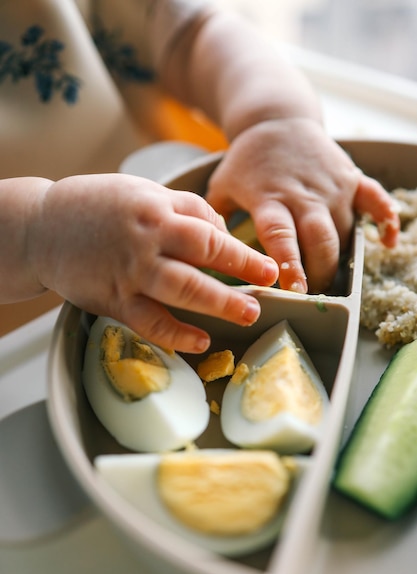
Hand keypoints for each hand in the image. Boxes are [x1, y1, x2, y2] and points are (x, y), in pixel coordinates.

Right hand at [30, 173, 277, 351]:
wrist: (42, 225)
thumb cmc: (98, 206)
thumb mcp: (145, 192)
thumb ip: (186, 209)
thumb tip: (222, 230)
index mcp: (156, 212)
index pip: (209, 234)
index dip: (243, 254)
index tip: (270, 270)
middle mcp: (145, 243)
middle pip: (200, 263)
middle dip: (237, 282)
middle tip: (264, 298)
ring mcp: (128, 273)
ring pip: (178, 292)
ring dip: (215, 307)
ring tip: (245, 316)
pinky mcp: (112, 299)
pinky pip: (148, 321)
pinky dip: (174, 334)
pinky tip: (198, 340)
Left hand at [206, 118, 398, 292]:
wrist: (277, 119)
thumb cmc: (247, 161)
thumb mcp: (222, 186)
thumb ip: (214, 221)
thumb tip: (206, 256)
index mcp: (270, 197)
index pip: (280, 236)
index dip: (289, 264)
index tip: (294, 291)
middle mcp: (304, 194)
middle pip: (320, 240)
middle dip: (320, 272)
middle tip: (313, 295)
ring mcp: (331, 186)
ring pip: (344, 230)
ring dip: (341, 259)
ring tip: (331, 282)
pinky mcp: (350, 178)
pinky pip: (374, 199)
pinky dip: (385, 219)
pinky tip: (388, 241)